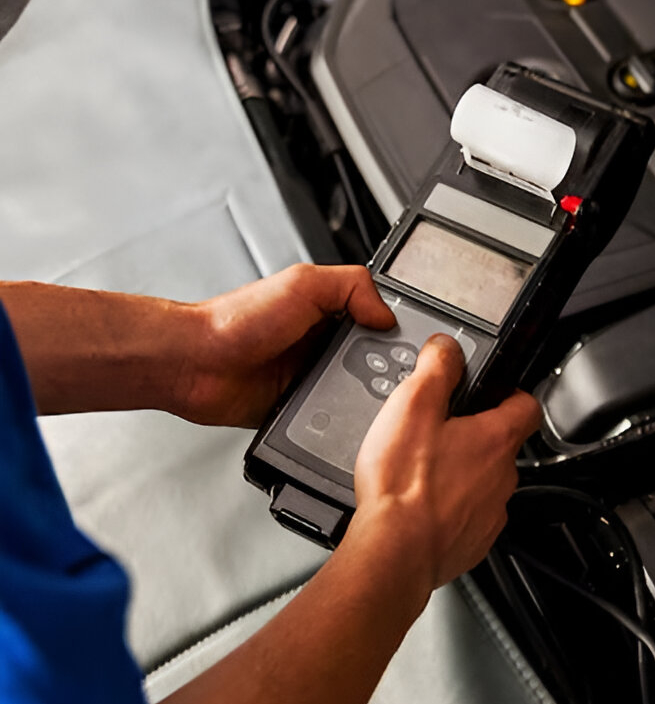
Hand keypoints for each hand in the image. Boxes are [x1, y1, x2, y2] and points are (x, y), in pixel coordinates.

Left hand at [182, 264, 395, 426]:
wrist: (194, 363)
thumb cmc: (235, 321)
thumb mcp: (303, 284)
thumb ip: (352, 286)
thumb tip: (388, 313)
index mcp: (329, 311)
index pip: (380, 321)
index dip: (398, 333)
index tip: (411, 347)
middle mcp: (323, 344)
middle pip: (376, 361)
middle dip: (386, 370)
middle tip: (391, 377)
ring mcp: (313, 378)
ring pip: (359, 393)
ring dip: (364, 398)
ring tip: (369, 399)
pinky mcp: (301, 409)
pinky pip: (332, 418)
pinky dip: (340, 420)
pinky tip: (343, 416)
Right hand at [345, 334, 540, 610]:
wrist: (394, 553)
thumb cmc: (404, 487)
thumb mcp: (413, 406)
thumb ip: (436, 368)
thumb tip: (447, 347)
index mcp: (495, 439)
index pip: (527, 405)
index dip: (511, 393)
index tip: (494, 390)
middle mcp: (502, 477)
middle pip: (500, 445)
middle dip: (473, 436)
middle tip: (436, 432)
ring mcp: (490, 512)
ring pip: (483, 482)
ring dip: (460, 474)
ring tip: (420, 471)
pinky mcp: (472, 541)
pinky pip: (467, 517)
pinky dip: (449, 510)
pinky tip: (418, 505)